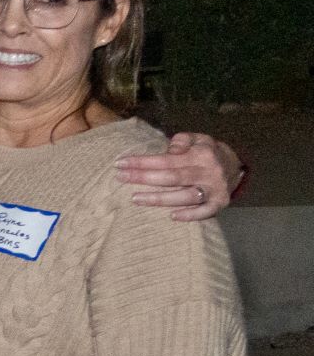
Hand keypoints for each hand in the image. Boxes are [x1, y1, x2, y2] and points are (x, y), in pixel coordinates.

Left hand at [115, 131, 238, 222]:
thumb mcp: (198, 138)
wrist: (236, 166)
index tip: (120, 163)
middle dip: (144, 178)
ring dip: (160, 199)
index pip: (167, 159)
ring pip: (185, 196)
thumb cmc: (206, 152)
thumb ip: (182, 140)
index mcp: (201, 154)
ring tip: (135, 198)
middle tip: (120, 178)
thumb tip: (171, 150)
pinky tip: (171, 216)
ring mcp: (215, 189)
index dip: (142, 162)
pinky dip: (190, 215)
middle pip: (172, 177)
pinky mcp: (220, 203)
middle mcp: (209, 172)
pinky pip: (205, 212)